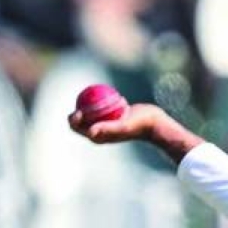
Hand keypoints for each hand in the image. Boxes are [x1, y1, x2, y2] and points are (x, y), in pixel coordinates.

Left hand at [67, 104, 202, 165]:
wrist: (154, 122)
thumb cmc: (138, 125)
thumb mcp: (122, 126)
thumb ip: (107, 129)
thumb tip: (90, 132)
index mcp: (98, 137)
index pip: (78, 129)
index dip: (73, 119)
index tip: (79, 110)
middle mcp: (100, 132)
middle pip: (82, 120)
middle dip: (78, 110)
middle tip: (82, 98)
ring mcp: (107, 123)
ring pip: (91, 112)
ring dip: (87, 103)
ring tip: (89, 92)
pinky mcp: (113, 115)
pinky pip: (101, 106)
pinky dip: (99, 100)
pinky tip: (100, 89)